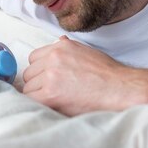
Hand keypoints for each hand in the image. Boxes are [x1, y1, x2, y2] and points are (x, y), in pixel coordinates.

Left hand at [22, 36, 138, 115]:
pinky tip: (49, 107)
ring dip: (38, 95)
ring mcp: (50, 75)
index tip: (47, 79)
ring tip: (56, 100)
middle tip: (53, 92)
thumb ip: (68, 47)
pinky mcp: (50, 94)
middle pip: (29, 73)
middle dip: (37, 83)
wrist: (120, 89)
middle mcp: (53, 58)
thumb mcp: (86, 51)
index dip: (40, 70)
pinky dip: (37, 105)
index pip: (34, 58)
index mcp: (60, 47)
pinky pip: (30, 100)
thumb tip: (59, 40)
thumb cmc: (107, 74)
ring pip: (28, 88)